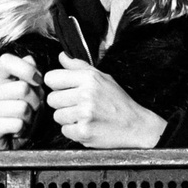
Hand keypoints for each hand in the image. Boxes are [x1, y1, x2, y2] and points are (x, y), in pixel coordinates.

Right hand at [0, 52, 40, 148]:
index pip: (6, 60)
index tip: (37, 81)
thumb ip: (29, 74)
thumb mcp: (31, 92)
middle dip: (35, 101)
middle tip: (30, 109)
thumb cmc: (22, 116)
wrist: (11, 143)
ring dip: (29, 118)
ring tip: (22, 120)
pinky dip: (22, 130)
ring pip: (21, 107)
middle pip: (22, 88)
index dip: (26, 69)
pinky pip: (15, 124)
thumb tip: (29, 59)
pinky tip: (15, 131)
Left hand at [44, 54, 166, 147]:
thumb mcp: (103, 78)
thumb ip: (79, 67)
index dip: (56, 85)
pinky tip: (88, 126)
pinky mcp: (84, 131)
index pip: (51, 78)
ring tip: (85, 117)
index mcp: (89, 78)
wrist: (136, 126)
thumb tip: (62, 56)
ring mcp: (85, 114)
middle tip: (79, 106)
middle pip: (52, 99)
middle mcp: (86, 94)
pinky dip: (74, 131)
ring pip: (57, 116)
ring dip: (69, 118)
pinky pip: (64, 131)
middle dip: (63, 103)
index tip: (65, 90)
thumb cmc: (119, 103)